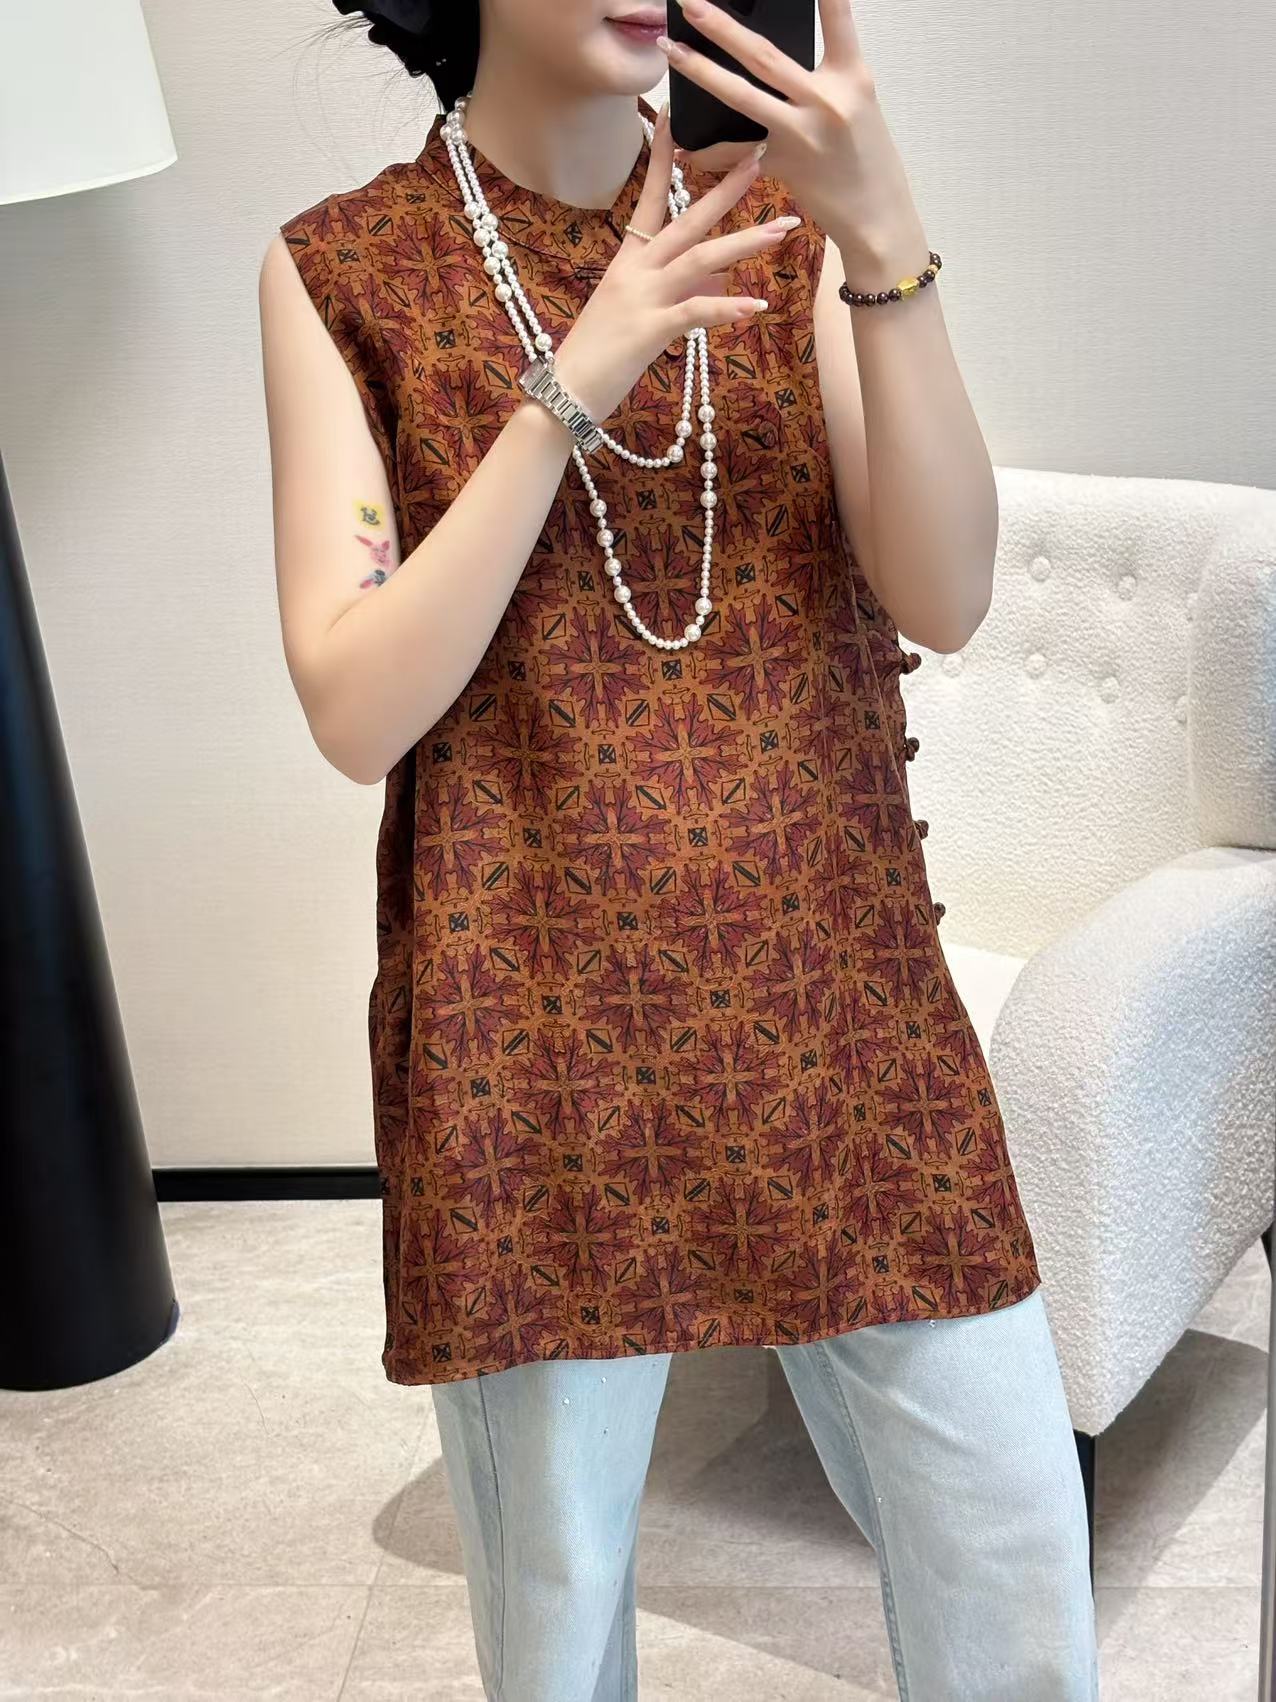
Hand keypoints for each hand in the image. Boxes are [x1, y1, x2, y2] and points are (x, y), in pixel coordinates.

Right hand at [550, 102, 803, 423]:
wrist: (565, 391)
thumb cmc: (599, 353)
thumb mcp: (637, 311)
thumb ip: (679, 287)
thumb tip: (719, 273)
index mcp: (629, 260)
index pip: (650, 198)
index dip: (663, 158)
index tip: (676, 119)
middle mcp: (636, 270)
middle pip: (686, 219)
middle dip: (725, 190)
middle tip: (759, 160)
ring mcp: (642, 297)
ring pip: (698, 258)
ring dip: (742, 242)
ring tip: (781, 230)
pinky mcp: (649, 330)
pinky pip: (694, 312)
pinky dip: (726, 307)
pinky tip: (757, 305)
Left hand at [658, 0, 927, 269]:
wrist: (877, 217)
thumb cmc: (869, 159)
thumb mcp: (859, 105)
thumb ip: (824, 79)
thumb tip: (777, 64)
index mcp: (852, 77)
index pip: (838, 17)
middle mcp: (826, 100)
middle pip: (764, 55)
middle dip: (721, 26)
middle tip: (688, 1)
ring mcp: (802, 133)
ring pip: (741, 96)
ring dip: (700, 71)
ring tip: (670, 50)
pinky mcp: (783, 164)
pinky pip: (736, 154)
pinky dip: (709, 152)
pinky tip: (687, 148)